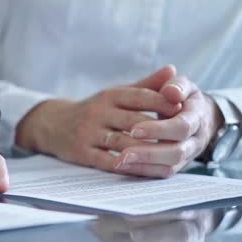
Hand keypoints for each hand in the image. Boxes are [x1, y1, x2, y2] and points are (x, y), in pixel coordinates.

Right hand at [15, 65, 181, 173]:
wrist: (53, 125)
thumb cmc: (94, 109)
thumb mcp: (116, 93)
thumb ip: (146, 85)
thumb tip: (173, 70)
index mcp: (110, 95)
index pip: (142, 97)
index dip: (165, 104)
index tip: (187, 111)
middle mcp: (99, 112)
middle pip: (137, 122)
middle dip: (163, 131)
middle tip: (188, 139)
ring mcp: (89, 133)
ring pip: (126, 143)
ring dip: (151, 152)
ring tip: (175, 158)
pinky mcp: (82, 152)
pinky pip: (111, 162)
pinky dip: (132, 167)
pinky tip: (150, 171)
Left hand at [118, 75, 223, 177]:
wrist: (195, 114)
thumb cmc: (182, 96)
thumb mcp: (181, 85)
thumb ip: (176, 85)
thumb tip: (171, 91)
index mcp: (197, 118)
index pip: (182, 127)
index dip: (159, 130)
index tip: (135, 129)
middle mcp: (195, 140)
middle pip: (176, 152)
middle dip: (149, 153)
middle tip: (124, 153)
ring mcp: (186, 155)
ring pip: (169, 167)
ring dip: (143, 166)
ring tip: (119, 162)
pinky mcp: (175, 164)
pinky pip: (161, 173)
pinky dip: (142, 171)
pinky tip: (122, 166)